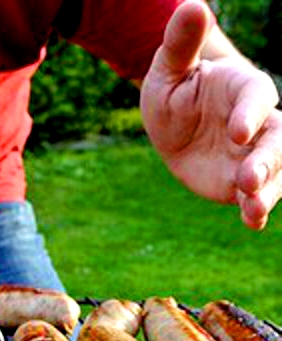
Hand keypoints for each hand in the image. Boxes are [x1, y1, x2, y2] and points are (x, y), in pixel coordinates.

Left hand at [140, 0, 281, 229]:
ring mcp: (251, 154)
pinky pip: (254, 195)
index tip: (237, 132)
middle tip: (248, 178)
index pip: (257, 98)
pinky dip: (256, 208)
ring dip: (267, 190)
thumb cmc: (174, 91)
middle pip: (277, 138)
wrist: (173, 126)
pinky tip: (252, 221)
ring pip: (274, 170)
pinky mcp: (239, 182)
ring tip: (252, 209)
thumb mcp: (168, 70)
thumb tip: (191, 4)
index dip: (251, 114)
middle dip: (267, 158)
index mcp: (242, 89)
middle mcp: (257, 122)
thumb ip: (181, 43)